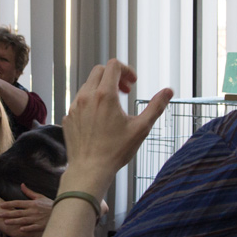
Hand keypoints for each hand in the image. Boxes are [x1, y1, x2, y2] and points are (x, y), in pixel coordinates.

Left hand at [0, 185, 53, 236]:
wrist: (61, 212)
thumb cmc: (49, 204)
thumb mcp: (40, 197)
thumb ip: (29, 192)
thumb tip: (22, 185)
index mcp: (32, 203)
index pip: (18, 203)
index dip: (9, 204)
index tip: (1, 206)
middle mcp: (33, 211)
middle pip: (18, 212)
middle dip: (8, 213)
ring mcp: (36, 218)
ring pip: (23, 220)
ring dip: (14, 221)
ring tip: (5, 222)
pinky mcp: (41, 225)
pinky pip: (33, 227)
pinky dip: (27, 228)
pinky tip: (20, 229)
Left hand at [61, 60, 172, 193]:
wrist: (89, 170)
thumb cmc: (115, 151)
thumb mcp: (141, 128)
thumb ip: (156, 107)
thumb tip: (168, 91)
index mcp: (105, 95)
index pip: (113, 65)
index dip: (126, 70)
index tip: (132, 84)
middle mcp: (87, 97)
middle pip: (99, 71)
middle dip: (114, 76)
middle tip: (125, 92)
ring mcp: (75, 106)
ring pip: (88, 85)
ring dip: (102, 89)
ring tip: (113, 106)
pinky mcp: (68, 117)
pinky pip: (79, 102)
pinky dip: (90, 103)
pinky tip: (99, 119)